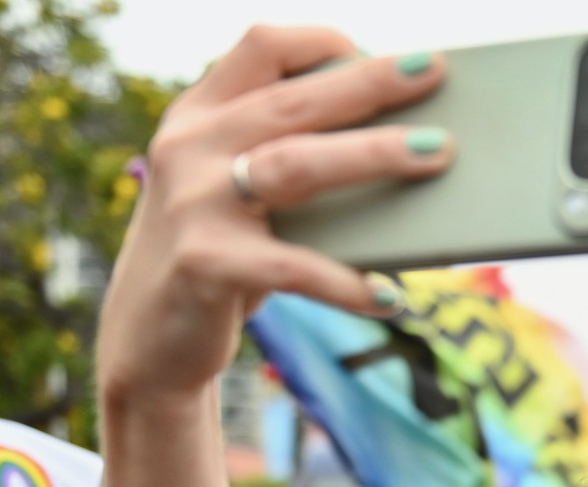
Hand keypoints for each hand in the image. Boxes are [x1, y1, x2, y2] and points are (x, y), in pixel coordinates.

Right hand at [96, 28, 454, 402]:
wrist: (148, 344)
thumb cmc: (219, 257)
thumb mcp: (234, 192)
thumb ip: (284, 158)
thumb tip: (404, 147)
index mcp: (197, 116)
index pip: (261, 49)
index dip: (323, 41)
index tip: (382, 54)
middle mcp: (188, 148)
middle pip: (294, 102)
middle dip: (370, 83)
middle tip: (436, 71)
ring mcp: (193, 205)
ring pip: (296, 165)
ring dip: (374, 154)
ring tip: (438, 153)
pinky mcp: (205, 265)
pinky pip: (295, 268)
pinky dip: (348, 282)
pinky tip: (390, 296)